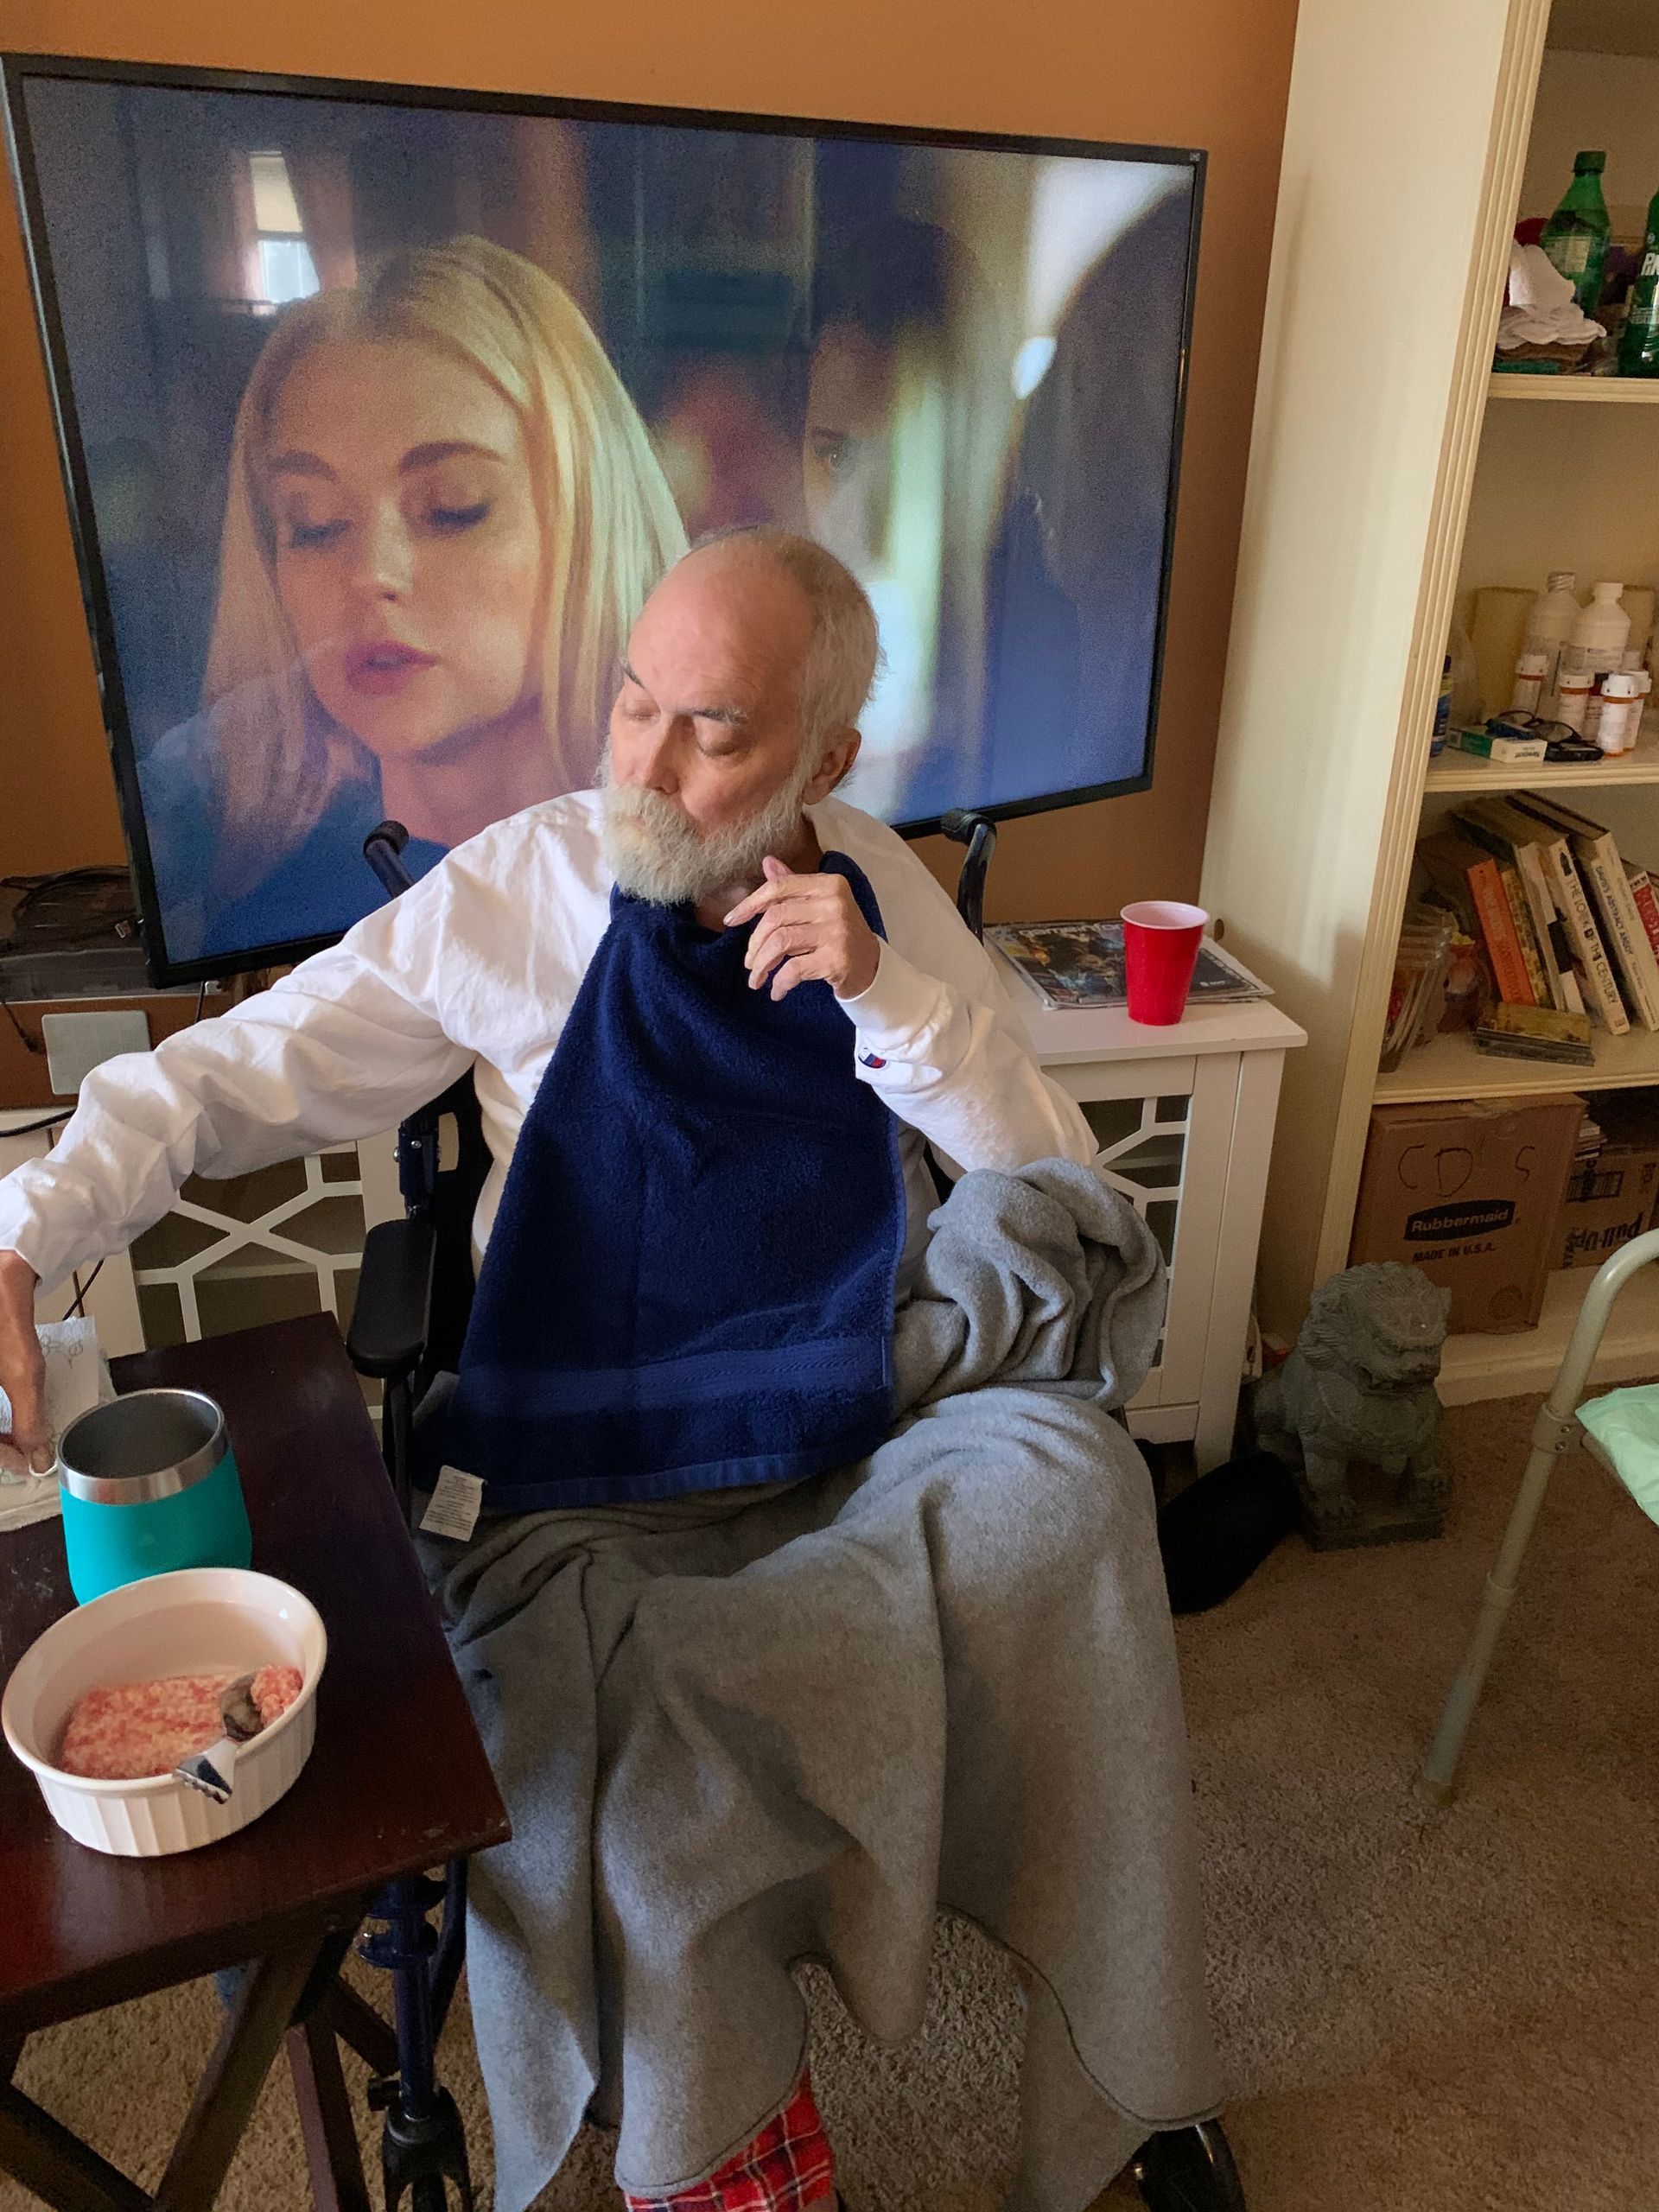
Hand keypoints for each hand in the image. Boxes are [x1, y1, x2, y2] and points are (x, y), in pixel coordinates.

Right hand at [0, 1248, 49, 1476]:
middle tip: (25, 1451)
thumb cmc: (3, 1323)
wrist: (1, 1282)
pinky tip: (8, 1418)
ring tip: (19, 1437)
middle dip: (0, 1446)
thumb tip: (37, 1458)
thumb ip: (29, 1420)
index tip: (28, 1462)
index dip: (4, 1457)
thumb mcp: (23, 1376)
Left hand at [724, 857, 881, 1002]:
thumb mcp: (819, 904)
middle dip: (755, 943)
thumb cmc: (837, 933)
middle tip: (750, 962)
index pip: (779, 887)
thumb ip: (793, 885)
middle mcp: (834, 904)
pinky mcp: (837, 959)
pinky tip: (776, 991)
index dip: (750, 904)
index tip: (731, 921)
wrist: (870, 967)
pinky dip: (779, 983)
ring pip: (780, 942)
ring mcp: (837, 931)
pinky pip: (793, 969)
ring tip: (756, 979)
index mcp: (828, 884)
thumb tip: (767, 862)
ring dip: (761, 964)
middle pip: (775, 917)